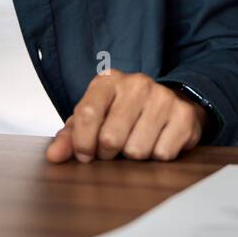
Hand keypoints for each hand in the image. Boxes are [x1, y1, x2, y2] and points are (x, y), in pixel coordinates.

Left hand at [45, 70, 207, 163]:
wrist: (168, 103)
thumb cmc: (123, 113)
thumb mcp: (94, 118)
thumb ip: (70, 136)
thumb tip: (54, 156)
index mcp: (108, 80)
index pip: (87, 114)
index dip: (82, 143)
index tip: (85, 155)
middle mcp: (136, 83)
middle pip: (111, 137)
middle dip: (108, 153)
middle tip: (113, 149)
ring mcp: (162, 97)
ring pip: (137, 149)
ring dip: (134, 155)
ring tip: (136, 142)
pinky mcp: (184, 115)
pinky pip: (163, 154)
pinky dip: (157, 156)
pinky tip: (156, 141)